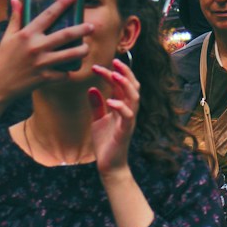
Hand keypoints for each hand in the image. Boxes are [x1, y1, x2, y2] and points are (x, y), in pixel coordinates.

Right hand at [0, 0, 92, 105]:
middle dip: (82, 29)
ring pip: (70, 55)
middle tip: (92, 26)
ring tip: (86, 48)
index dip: (63, 3)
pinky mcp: (44, 78)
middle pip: (66, 35)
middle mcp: (36, 47)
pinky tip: (69, 70)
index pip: (49, 14)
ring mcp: (41, 63)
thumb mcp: (7, 37)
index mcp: (27, 34)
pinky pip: (63, 74)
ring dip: (82, 51)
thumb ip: (15, 18)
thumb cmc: (1, 59)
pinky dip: (68, 72)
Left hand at [89, 58, 139, 174]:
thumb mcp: (97, 120)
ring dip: (125, 85)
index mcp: (122, 106)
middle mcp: (129, 110)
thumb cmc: (105, 142)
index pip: (120, 85)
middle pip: (132, 86)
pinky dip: (120, 106)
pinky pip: (128, 116)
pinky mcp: (126, 131)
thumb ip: (97, 105)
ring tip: (114, 75)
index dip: (111, 73)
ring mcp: (129, 120)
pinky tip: (110, 101)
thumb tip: (92, 88)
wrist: (109, 165)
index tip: (97, 66)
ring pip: (134, 97)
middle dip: (125, 72)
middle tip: (114, 61)